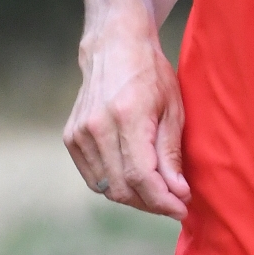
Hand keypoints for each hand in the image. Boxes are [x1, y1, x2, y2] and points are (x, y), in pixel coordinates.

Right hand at [63, 24, 189, 219]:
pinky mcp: (71, 137)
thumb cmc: (151, 73)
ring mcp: (79, 133)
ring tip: (157, 191)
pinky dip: (115, 184)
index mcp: (127, 115)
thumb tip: (178, 193)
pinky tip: (135, 176)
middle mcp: (97, 127)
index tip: (182, 208)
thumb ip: (171, 153)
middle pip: (122, 188)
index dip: (162, 200)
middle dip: (151, 203)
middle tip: (174, 201)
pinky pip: (93, 177)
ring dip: (134, 197)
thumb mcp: (172, 108)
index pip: (141, 175)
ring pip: (106, 188)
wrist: (114, 46)